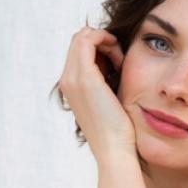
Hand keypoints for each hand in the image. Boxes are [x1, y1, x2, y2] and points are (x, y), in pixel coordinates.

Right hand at [57, 26, 134, 159]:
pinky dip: (106, 41)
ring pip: (83, 36)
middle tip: (121, 60)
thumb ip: (106, 83)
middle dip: (102, 42)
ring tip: (121, 61)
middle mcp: (67, 80)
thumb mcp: (108, 101)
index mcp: (71, 86)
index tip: (119, 62)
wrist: (114, 150)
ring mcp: (73, 78)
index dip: (99, 47)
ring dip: (106, 42)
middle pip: (79, 40)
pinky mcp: (85, 78)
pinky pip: (88, 39)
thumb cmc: (117, 131)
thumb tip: (115, 68)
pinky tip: (121, 60)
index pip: (79, 50)